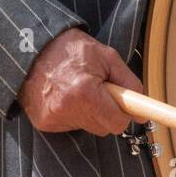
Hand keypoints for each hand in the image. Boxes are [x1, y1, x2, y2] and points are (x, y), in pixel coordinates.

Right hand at [18, 28, 142, 135]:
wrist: (32, 48)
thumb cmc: (71, 49)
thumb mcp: (107, 57)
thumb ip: (129, 84)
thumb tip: (143, 112)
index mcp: (86, 93)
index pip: (117, 124)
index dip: (123, 114)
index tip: (122, 105)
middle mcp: (67, 109)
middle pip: (103, 129)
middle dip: (106, 112)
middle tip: (97, 90)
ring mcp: (53, 118)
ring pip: (87, 127)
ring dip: (89, 113)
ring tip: (79, 90)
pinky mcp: (43, 123)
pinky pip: (70, 125)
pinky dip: (72, 114)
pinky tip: (65, 96)